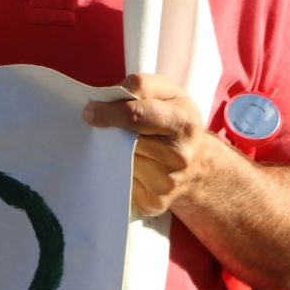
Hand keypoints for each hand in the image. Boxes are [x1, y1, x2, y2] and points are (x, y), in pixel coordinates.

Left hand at [83, 72, 221, 218]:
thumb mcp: (169, 94)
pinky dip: (117, 173)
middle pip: (124, 142)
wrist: (200, 167)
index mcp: (182, 123)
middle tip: (101, 127)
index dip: (109, 113)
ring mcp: (166, 183)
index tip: (89, 112)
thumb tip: (105, 99)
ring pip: (119, 163)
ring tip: (119, 146)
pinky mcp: (154, 202)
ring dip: (111, 153)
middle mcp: (178, 156)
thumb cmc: (176, 123)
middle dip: (109, 133)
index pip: (136, 116)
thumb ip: (141, 87)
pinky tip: (124, 166)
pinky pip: (121, 184)